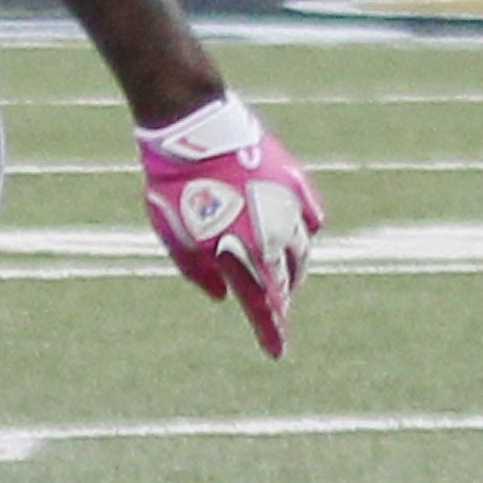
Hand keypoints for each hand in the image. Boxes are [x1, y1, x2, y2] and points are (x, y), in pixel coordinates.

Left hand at [138, 93, 323, 357]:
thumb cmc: (172, 184)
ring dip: (293, 268)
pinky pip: (311, 217)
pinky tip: (296, 235)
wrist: (195, 130)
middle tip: (273, 308)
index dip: (271, 330)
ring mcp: (289, 208)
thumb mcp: (171, 232)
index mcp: (240, 252)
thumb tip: (221, 295)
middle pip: (286, 279)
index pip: (262, 304)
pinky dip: (304, 230)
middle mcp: (273, 235)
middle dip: (280, 297)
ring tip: (282, 275)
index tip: (277, 352)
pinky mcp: (296, 183)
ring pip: (301, 250)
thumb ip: (196, 268)